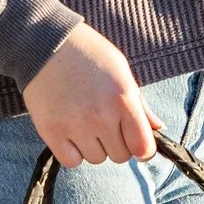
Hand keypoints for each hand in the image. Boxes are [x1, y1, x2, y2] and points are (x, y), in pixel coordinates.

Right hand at [22, 25, 154, 167]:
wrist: (46, 42)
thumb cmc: (88, 54)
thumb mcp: (121, 71)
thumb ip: (140, 104)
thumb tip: (157, 128)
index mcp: (123, 99)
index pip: (143, 148)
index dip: (142, 149)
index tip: (135, 142)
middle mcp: (101, 116)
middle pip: (120, 156)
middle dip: (116, 142)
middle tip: (104, 121)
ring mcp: (75, 125)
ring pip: (96, 158)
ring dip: (93, 146)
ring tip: (84, 121)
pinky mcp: (51, 131)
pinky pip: (71, 161)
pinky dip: (73, 152)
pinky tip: (70, 132)